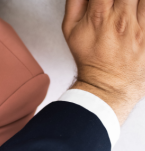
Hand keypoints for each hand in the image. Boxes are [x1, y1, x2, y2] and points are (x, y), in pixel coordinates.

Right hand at [63, 0, 144, 122]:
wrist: (108, 84)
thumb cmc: (89, 57)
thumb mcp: (70, 29)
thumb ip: (74, 2)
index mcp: (99, 16)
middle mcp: (122, 18)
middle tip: (115, 2)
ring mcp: (140, 25)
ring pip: (141, 0)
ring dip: (132, 1)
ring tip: (125, 5)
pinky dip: (143, 7)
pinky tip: (135, 8)